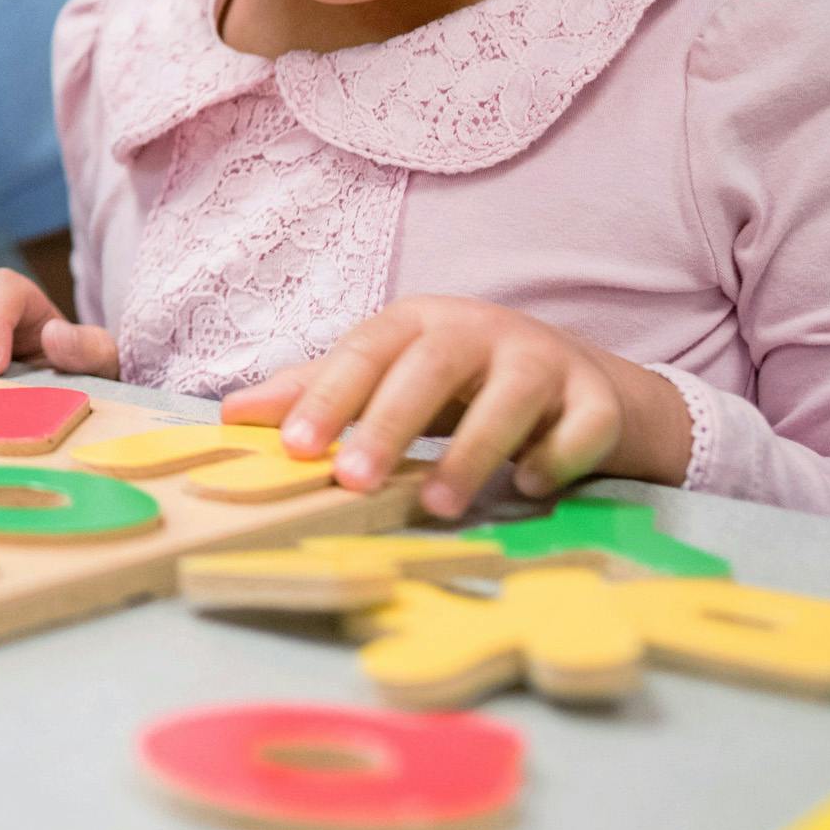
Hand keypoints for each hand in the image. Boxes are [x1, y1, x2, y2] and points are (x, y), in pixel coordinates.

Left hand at [221, 295, 697, 518]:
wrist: (578, 379)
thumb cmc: (460, 379)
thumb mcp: (388, 375)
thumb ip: (315, 392)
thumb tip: (231, 415)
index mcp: (418, 322)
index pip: (363, 352)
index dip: (328, 398)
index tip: (293, 447)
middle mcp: (480, 330)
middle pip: (429, 370)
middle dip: (388, 425)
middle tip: (352, 481)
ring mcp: (544, 359)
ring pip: (508, 398)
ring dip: (470, 454)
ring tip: (434, 507)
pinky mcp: (598, 397)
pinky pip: (582, 426)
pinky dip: (556, 456)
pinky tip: (528, 486)